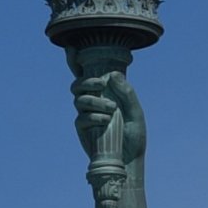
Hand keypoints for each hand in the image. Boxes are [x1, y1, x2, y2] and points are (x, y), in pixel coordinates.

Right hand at [72, 68, 145, 193]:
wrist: (130, 160)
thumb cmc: (134, 135)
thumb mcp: (136, 112)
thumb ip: (127, 93)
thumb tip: (113, 74)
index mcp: (105, 92)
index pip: (87, 73)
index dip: (75, 60)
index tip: (72, 48)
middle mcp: (93, 101)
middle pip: (78, 83)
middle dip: (87, 80)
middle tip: (101, 84)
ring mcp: (86, 115)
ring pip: (79, 99)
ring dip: (94, 101)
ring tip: (111, 109)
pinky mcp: (83, 130)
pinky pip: (81, 118)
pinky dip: (93, 117)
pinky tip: (105, 121)